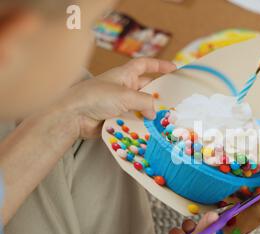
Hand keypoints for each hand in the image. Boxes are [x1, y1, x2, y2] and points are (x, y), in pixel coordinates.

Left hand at [61, 58, 175, 138]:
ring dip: (150, 113)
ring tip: (166, 120)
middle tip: (174, 102)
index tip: (174, 69)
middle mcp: (122, 88)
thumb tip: (155, 112)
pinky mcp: (115, 118)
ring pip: (141, 107)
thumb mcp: (125, 95)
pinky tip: (150, 130)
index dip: (159, 65)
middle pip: (146, 89)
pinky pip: (133, 120)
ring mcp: (119, 104)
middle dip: (158, 95)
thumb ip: (145, 102)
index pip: (144, 65)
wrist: (73, 116)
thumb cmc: (96, 97)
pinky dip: (141, 124)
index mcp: (124, 75)